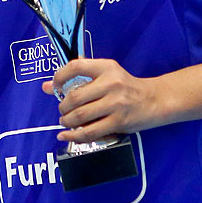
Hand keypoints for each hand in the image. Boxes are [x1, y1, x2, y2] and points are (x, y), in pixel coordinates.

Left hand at [43, 58, 163, 143]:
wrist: (155, 100)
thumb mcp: (105, 76)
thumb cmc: (126, 87)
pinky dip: (75, 136)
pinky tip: (67, 136)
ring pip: (81, 116)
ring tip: (66, 122)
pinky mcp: (119, 122)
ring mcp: (116, 104)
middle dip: (62, 107)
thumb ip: (77, 79)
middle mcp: (111, 83)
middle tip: (63, 111)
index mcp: (106, 67)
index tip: (55, 87)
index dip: (60, 77)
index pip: (76, 66)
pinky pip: (91, 132)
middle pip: (75, 97)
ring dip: (67, 122)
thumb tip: (46, 87)